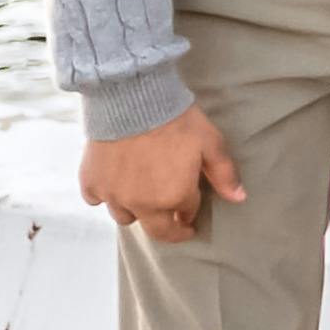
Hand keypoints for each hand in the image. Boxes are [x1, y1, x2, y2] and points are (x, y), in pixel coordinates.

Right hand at [83, 108, 246, 243]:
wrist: (132, 98)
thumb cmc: (177, 120)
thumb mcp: (210, 144)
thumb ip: (225, 174)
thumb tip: (239, 198)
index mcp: (173, 197)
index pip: (185, 215)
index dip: (190, 212)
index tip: (190, 210)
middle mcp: (141, 204)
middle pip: (156, 230)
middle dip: (168, 229)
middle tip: (173, 223)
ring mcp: (113, 195)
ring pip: (124, 217)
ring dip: (136, 211)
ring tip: (142, 198)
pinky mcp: (91, 181)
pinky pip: (96, 199)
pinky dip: (105, 195)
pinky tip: (114, 184)